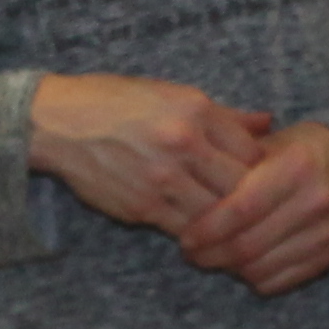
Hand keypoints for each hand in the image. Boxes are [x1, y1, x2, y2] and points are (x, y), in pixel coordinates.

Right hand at [31, 73, 270, 235]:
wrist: (59, 123)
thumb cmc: (118, 103)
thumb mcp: (173, 94)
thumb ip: (224, 115)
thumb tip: (269, 123)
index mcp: (196, 110)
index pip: (254, 152)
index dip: (263, 171)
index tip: (261, 179)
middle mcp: (183, 142)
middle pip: (242, 187)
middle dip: (252, 202)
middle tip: (255, 211)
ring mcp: (163, 177)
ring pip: (218, 214)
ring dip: (227, 224)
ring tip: (231, 226)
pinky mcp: (143, 206)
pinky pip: (187, 230)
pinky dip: (198, 233)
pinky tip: (201, 230)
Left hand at [178, 120, 328, 295]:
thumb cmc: (294, 150)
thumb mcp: (263, 143)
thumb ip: (227, 166)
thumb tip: (184, 195)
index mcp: (295, 166)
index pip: (241, 209)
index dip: (208, 228)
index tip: (186, 237)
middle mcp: (314, 201)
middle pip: (249, 244)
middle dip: (212, 254)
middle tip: (191, 253)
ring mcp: (325, 233)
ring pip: (262, 268)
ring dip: (230, 269)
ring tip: (213, 257)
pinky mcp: (328, 255)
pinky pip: (279, 281)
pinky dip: (254, 278)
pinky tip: (241, 265)